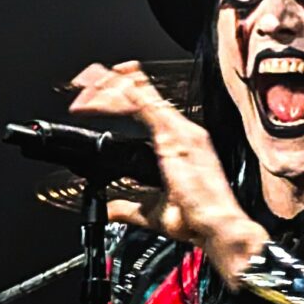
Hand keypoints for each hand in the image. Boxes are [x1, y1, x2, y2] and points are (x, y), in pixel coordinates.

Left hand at [68, 61, 267, 286]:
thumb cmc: (198, 220)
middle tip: (88, 78)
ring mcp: (179, 130)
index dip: (129, 92)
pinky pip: (142, 104)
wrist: (216, 225)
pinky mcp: (172, 134)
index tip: (105, 89)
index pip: (152, 107)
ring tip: (86, 82)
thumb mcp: (153, 213)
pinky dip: (120, 96)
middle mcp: (184, 131)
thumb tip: (110, 209)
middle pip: (144, 94)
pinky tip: (101, 93)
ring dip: (110, 87)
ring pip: (140, 94)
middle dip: (113, 83)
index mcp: (183, 143)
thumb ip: (128, 208)